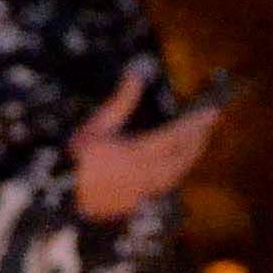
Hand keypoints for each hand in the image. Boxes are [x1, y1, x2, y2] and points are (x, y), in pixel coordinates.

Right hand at [69, 67, 222, 220]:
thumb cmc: (76, 159)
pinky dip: (177, 170)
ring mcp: (143, 191)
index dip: (196, 124)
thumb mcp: (98, 125)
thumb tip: (137, 71)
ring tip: (199, 139)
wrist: (60, 197)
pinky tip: (177, 163)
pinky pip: (166, 185)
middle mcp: (145, 175)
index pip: (175, 137)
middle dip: (199, 138)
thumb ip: (123, 100)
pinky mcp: (138, 202)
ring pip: (177, 173)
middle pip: (182, 157)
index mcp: (135, 155)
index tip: (212, 111)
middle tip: (210, 122)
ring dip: (190, 155)